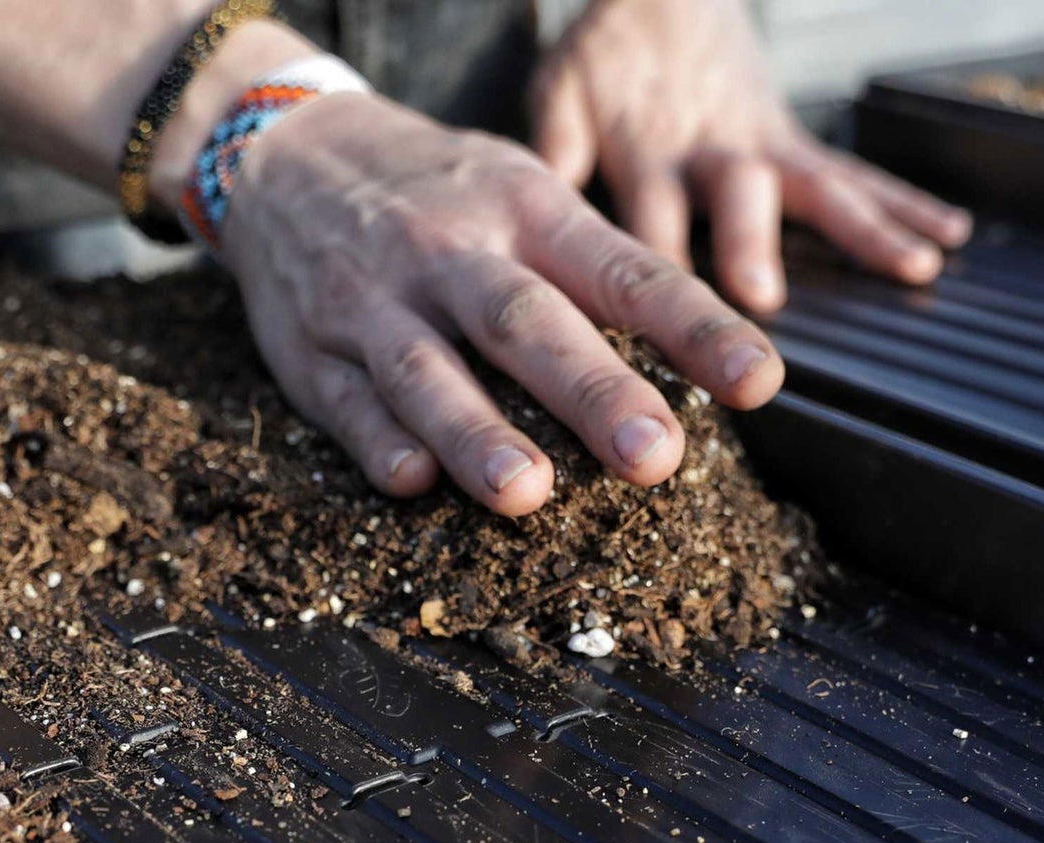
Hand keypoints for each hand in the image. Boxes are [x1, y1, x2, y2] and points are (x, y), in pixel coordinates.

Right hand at [210, 91, 784, 513]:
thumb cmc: (440, 193)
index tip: (757, 380)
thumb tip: (704, 358)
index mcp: (523, 210)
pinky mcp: (310, 351)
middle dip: (591, 391)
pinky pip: (343, 401)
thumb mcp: (524, 196)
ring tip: (527, 493)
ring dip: (475, 432)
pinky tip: (413, 481)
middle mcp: (450, 252)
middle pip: (525, 322)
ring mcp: (373, 301)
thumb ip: (600, 271)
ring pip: (424, 369)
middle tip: (655, 456)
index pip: (621, 271)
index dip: (692, 327)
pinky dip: (377, 441)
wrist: (286, 149)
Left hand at [530, 0, 971, 312]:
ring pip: (818, 188)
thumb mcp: (560, 97)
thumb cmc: (605, 64)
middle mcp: (713, 152)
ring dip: (866, 229)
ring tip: (916, 267)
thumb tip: (536, 206)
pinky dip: (905, 202)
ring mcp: (764, 147)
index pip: (645, 216)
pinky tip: (949, 234)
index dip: (648, 265)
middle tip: (764, 298)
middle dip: (749, 246)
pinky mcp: (796, 143)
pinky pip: (857, 173)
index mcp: (646, 150)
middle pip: (735, 199)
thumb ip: (552, 153)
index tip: (654, 323)